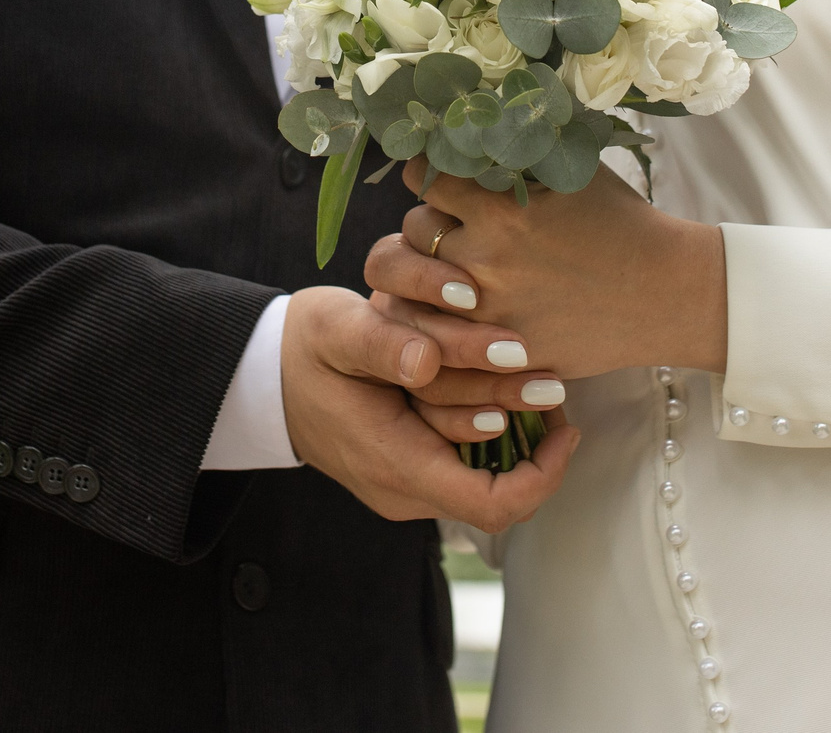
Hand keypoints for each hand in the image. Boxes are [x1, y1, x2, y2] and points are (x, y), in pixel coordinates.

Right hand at [278, 286, 580, 531]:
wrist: (266, 377)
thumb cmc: (305, 348)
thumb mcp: (335, 328)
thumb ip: (380, 343)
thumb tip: (426, 361)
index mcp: (393, 463)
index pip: (493, 503)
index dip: (544, 472)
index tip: (564, 421)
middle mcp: (405, 490)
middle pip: (497, 486)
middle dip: (534, 437)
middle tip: (555, 381)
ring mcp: (407, 487)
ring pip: (484, 475)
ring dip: (514, 430)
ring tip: (532, 377)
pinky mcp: (409, 472)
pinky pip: (466, 466)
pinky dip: (489, 429)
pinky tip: (497, 386)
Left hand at [364, 162, 727, 379]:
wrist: (666, 294)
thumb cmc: (623, 224)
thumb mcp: (573, 173)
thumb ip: (519, 152)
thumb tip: (477, 116)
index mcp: (500, 209)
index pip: (423, 178)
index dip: (428, 173)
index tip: (438, 175)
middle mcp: (484, 259)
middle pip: (413, 230)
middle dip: (430, 221)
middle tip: (453, 222)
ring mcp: (489, 312)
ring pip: (421, 285)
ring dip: (433, 271)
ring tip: (461, 264)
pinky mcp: (500, 351)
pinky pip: (447, 331)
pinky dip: (451, 316)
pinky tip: (469, 304)